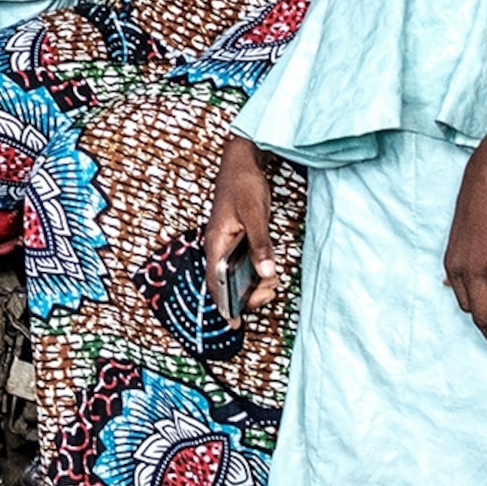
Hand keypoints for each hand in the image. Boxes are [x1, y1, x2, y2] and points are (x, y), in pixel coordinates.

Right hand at [202, 137, 281, 317]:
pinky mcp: (235, 240)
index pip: (214, 283)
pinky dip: (254, 273)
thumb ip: (260, 245)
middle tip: (270, 288)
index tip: (234, 323)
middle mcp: (216, 248)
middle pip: (225, 284)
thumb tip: (266, 273)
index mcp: (215, 244)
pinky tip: (267, 273)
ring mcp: (225, 245)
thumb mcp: (254, 214)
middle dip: (247, 293)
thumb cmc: (243, 185)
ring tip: (272, 280)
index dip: (222, 305)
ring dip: (252, 284)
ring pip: (234, 276)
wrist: (241, 162)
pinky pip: (240, 266)